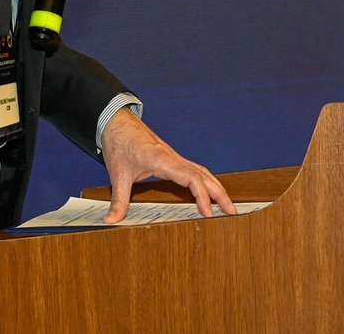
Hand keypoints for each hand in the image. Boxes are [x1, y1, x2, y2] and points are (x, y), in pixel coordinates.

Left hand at [100, 108, 235, 222]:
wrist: (118, 122)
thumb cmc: (120, 144)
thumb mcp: (118, 174)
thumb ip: (118, 199)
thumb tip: (111, 221)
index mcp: (163, 160)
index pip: (191, 178)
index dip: (202, 196)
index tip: (208, 213)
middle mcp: (173, 158)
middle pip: (204, 175)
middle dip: (220, 194)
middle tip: (233, 213)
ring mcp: (175, 157)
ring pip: (202, 172)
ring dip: (216, 187)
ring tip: (227, 205)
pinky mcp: (172, 159)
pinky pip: (195, 170)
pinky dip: (206, 181)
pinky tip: (209, 191)